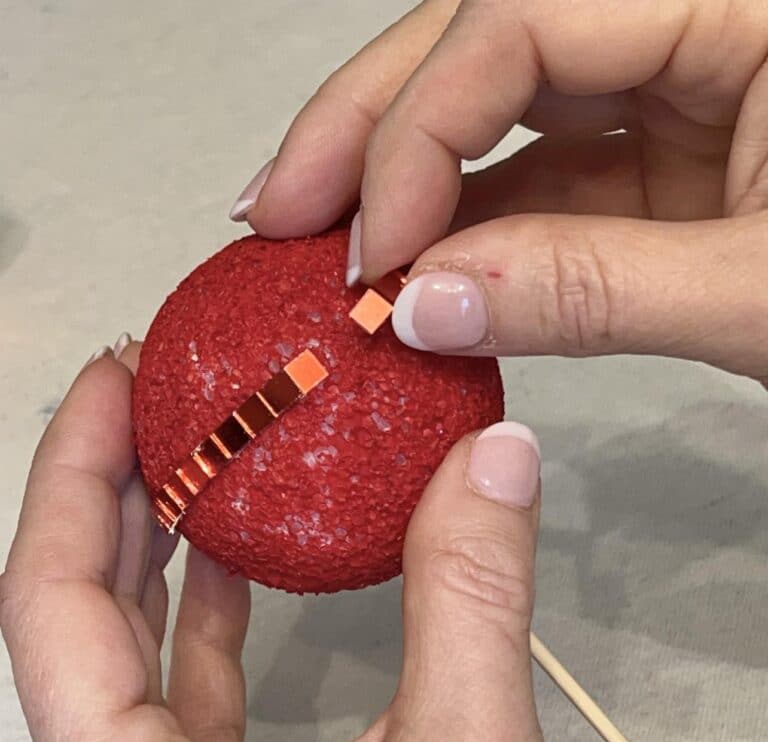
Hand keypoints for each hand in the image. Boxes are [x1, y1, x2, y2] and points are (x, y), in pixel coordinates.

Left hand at [2, 345, 626, 741]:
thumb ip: (470, 598)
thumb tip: (490, 466)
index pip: (48, 607)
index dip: (72, 475)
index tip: (112, 384)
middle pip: (74, 627)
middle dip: (106, 498)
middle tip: (150, 398)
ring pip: (127, 667)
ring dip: (154, 557)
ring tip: (188, 461)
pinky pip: (187, 705)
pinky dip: (208, 622)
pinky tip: (242, 566)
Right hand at [235, 0, 767, 383]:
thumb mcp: (764, 292)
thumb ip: (589, 289)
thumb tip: (428, 308)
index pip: (524, 19)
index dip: (420, 132)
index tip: (369, 253)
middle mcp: (696, 14)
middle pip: (487, 38)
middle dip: (370, 128)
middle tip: (278, 210)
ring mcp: (676, 85)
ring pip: (502, 107)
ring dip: (406, 183)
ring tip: (323, 248)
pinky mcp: (665, 155)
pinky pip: (543, 177)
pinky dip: (472, 233)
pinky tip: (414, 276)